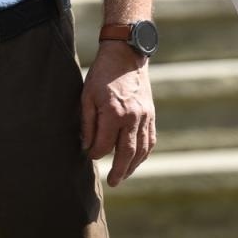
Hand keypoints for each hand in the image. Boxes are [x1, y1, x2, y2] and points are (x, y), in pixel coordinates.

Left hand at [81, 41, 154, 186]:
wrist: (126, 55)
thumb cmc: (102, 75)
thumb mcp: (87, 96)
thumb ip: (87, 123)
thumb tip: (86, 146)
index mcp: (114, 113)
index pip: (104, 145)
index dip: (95, 154)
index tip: (89, 155)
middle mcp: (132, 118)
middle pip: (127, 153)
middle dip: (119, 171)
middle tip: (112, 182)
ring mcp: (145, 117)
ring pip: (142, 150)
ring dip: (133, 166)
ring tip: (124, 176)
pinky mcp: (151, 114)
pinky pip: (150, 140)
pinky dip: (144, 153)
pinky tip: (136, 160)